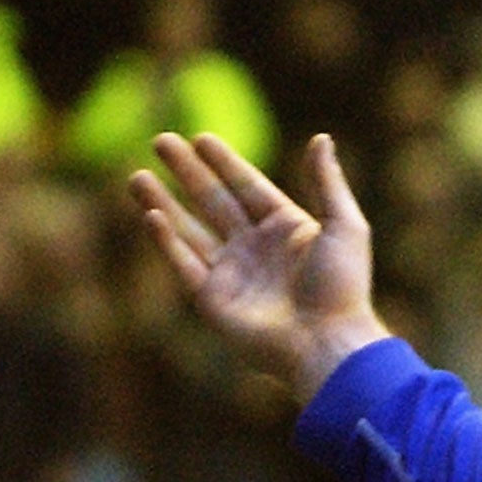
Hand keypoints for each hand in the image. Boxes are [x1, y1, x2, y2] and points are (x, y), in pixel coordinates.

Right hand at [129, 132, 388, 400]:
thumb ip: (327, 182)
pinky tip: (150, 214)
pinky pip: (184, 264)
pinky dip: (166, 241)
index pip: (249, 187)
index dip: (225, 163)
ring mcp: (233, 274)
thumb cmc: (341, 287)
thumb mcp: (344, 225)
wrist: (326, 343)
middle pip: (214, 202)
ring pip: (189, 230)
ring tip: (137, 176)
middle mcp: (256, 249)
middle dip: (187, 172)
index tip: (201, 138)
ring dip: (163, 202)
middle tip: (160, 140)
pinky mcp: (213, 301)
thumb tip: (321, 138)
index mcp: (288, 229)